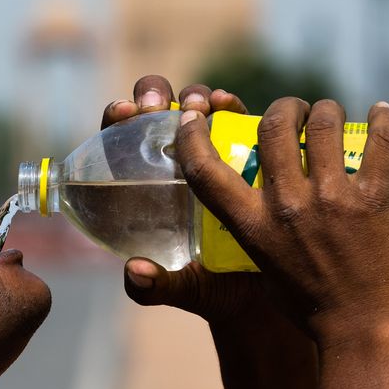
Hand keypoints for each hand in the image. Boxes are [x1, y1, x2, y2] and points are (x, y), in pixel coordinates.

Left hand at [102, 75, 279, 324]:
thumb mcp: (187, 289)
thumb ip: (155, 287)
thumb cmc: (219, 288)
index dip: (115, 122)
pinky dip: (229, 104)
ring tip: (200, 104)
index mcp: (146, 191)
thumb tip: (134, 271)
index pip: (119, 144)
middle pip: (153, 114)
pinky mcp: (245, 150)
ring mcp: (210, 154)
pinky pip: (233, 119)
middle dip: (153, 97)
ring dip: (193, 96)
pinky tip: (229, 104)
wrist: (272, 291)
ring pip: (193, 109)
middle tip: (158, 107)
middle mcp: (174, 165)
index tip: (123, 114)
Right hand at [173, 97, 388, 346]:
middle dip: (285, 108)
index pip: (206, 170)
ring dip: (328, 109)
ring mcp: (332, 200)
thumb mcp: (265, 270)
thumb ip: (256, 233)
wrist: (367, 334)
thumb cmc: (314, 311)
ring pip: (325, 123)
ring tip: (334, 114)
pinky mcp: (375, 199)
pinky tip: (382, 112)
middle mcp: (287, 207)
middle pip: (273, 126)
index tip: (196, 117)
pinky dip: (383, 120)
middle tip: (297, 111)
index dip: (194, 136)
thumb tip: (256, 203)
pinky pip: (379, 142)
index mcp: (253, 226)